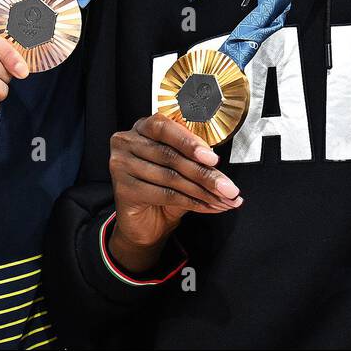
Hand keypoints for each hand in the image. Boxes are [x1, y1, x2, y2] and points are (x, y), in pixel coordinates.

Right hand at [107, 114, 241, 272]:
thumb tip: (220, 166)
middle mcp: (127, 141)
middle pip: (171, 156)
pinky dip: (192, 202)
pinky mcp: (123, 189)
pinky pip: (164, 194)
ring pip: (171, 177)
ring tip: (224, 200)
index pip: (165, 128)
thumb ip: (195, 159)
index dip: (190, 143)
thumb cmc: (164, 187)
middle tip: (229, 188)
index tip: (214, 159)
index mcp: (143, 127)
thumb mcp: (181, 167)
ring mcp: (121, 164)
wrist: (143, 223)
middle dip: (205, 174)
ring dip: (203, 191)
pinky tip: (208, 206)